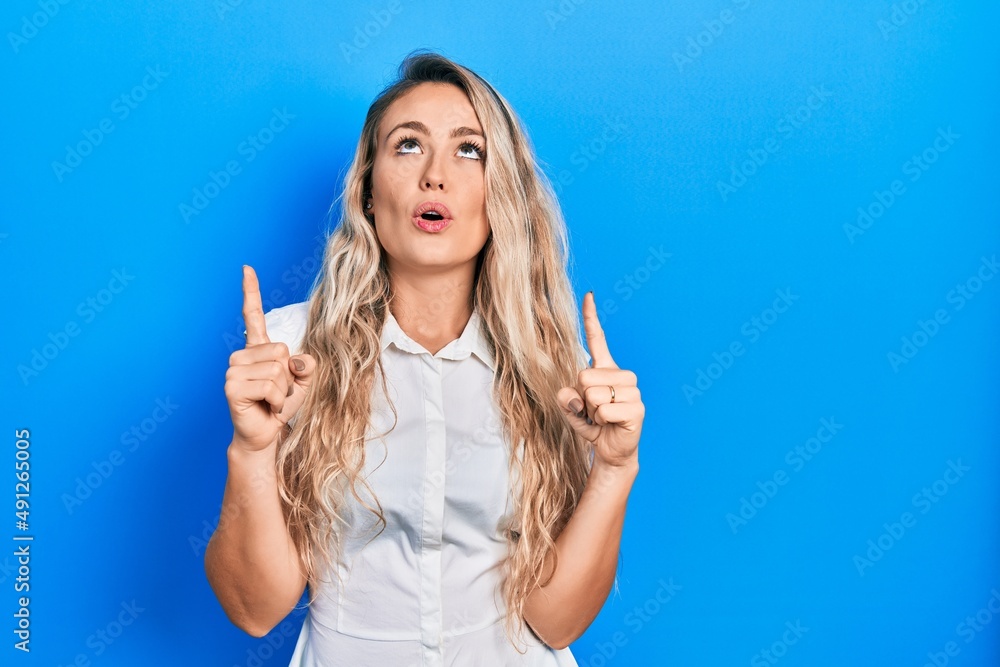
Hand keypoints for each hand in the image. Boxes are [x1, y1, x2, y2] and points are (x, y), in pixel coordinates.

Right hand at [223, 266, 315, 451]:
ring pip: (277, 370)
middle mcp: (241, 356)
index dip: (251, 292)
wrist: (265, 433)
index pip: (253, 315)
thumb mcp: (303, 381)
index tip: (247, 268)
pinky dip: (277, 400)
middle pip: (280, 351)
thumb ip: (306, 364)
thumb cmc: (281, 405)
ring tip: (271, 400)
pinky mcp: (232, 387)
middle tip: (277, 392)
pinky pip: (270, 386)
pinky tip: (267, 407)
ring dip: (284, 391)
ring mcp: (233, 371)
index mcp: (257, 349)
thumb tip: (296, 360)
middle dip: (289, 376)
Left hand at [558, 292, 643, 467]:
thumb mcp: (571, 410)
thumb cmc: (593, 425)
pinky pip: (604, 410)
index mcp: (606, 369)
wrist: (611, 450)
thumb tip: (575, 395)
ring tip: (603, 418)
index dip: (591, 317)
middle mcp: (622, 375)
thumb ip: (565, 399)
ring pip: (593, 393)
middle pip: (584, 375)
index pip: (597, 339)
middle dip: (581, 398)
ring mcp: (633, 390)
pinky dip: (601, 422)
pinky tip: (611, 425)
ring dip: (592, 411)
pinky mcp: (637, 408)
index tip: (588, 296)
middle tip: (594, 410)